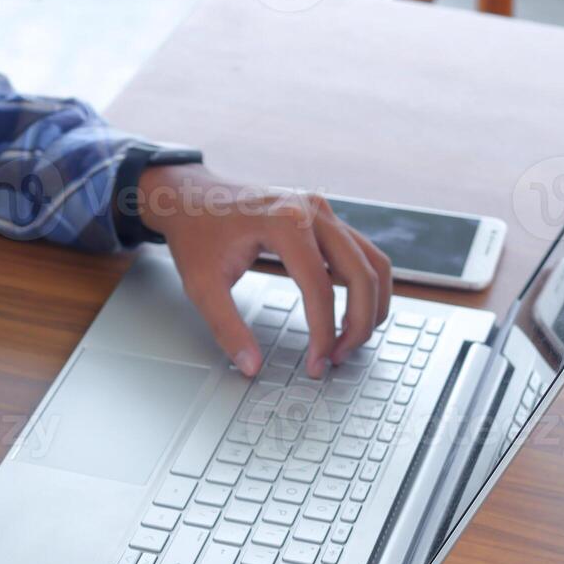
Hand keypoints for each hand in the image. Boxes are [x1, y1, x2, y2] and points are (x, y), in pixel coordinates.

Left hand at [137, 165, 392, 378]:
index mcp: (284, 222)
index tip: (316, 363)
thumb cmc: (196, 234)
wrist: (189, 197)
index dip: (323, 333)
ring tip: (350, 341)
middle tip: (339, 358)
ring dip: (372, 305)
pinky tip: (351, 314)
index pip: (320, 287)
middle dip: (358, 323)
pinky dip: (366, 286)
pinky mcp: (325, 219)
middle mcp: (313, 211)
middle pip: (362, 273)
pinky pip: (363, 253)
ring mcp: (323, 212)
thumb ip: (227, 328)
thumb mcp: (202, 285)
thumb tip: (251, 366)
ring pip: (374, 261)